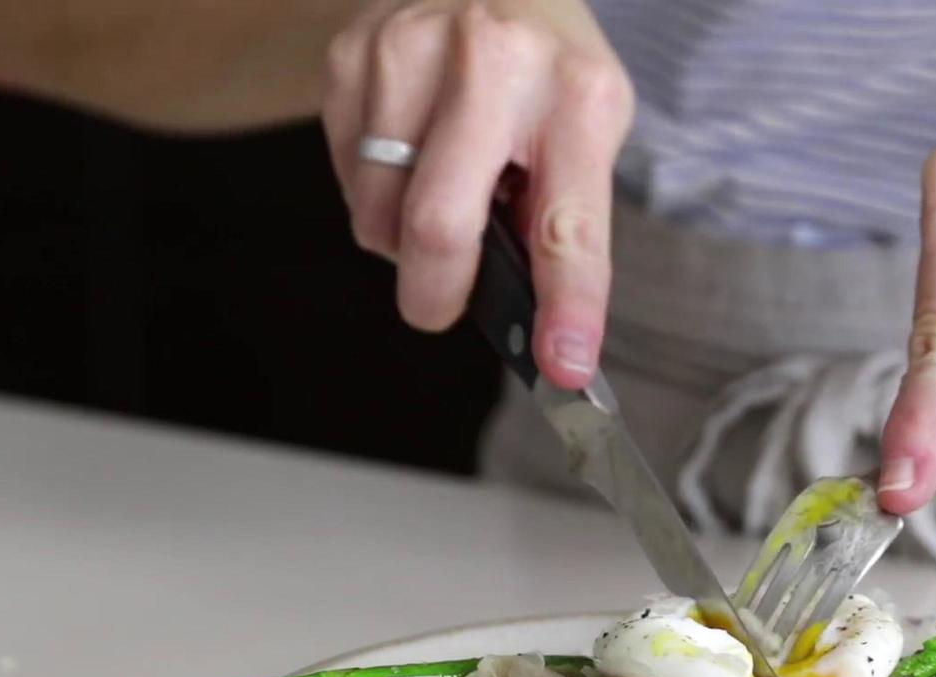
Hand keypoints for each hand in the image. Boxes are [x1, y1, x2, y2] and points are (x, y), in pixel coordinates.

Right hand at [323, 0, 632, 388]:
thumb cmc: (547, 69)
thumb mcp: (588, 130)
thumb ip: (559, 218)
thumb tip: (532, 319)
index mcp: (577, 94)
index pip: (568, 224)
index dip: (567, 306)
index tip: (564, 367)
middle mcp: (495, 63)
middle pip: (439, 225)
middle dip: (436, 292)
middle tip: (442, 307)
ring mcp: (410, 51)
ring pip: (378, 212)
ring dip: (402, 241)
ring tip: (440, 198)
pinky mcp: (350, 54)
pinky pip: (347, 177)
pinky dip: (375, 195)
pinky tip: (410, 156)